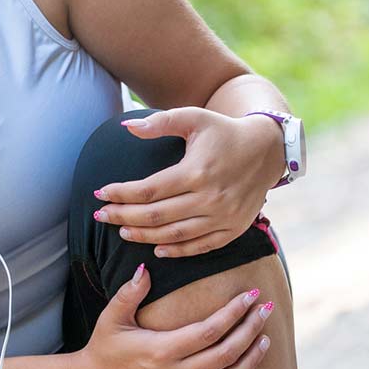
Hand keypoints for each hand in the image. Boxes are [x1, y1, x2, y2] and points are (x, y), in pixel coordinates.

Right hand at [78, 263, 275, 368]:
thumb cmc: (104, 348)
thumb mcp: (112, 317)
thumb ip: (131, 292)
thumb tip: (147, 266)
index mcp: (161, 350)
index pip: (210, 330)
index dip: (234, 312)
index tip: (251, 296)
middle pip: (226, 353)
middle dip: (251, 329)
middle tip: (266, 310)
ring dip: (251, 360)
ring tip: (264, 339)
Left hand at [95, 108, 284, 257]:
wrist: (267, 149)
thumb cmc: (224, 131)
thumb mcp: (194, 118)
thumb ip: (160, 122)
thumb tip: (126, 126)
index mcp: (197, 171)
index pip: (148, 190)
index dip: (120, 194)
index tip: (100, 193)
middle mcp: (210, 197)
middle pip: (156, 216)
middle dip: (123, 217)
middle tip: (101, 216)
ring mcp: (223, 216)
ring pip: (175, 235)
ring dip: (144, 236)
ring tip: (123, 230)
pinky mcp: (233, 229)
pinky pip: (201, 246)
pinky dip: (177, 251)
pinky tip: (156, 249)